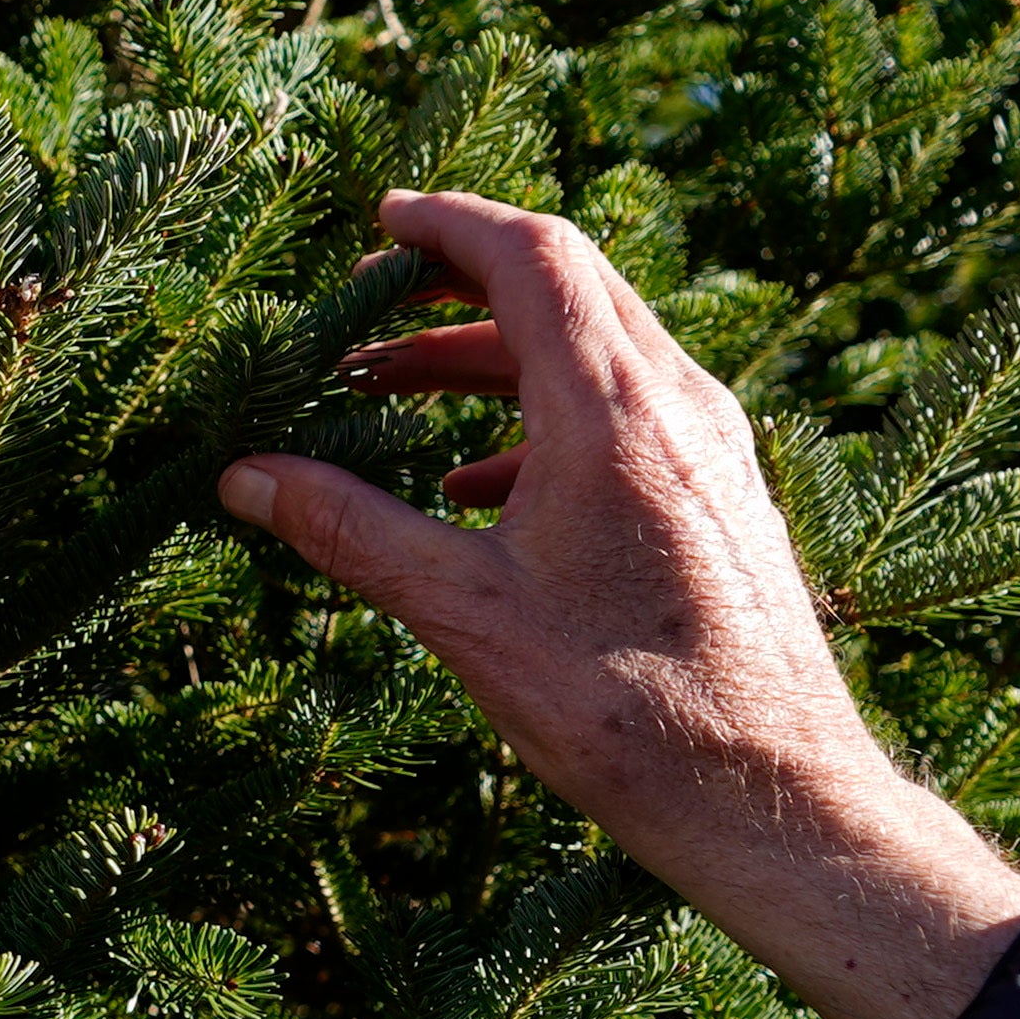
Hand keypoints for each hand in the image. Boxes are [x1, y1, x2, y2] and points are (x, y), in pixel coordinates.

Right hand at [214, 190, 1019, 1018]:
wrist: (774, 796)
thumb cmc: (625, 708)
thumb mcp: (466, 615)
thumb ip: (352, 531)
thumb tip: (245, 477)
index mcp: (614, 412)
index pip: (531, 256)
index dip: (450, 223)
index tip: (380, 222)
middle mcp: (679, 404)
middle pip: (568, 286)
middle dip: (460, 284)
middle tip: (371, 307)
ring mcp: (713, 446)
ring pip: (597, 351)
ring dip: (492, 357)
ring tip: (397, 396)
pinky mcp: (723, 495)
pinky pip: (628, 410)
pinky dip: (541, 414)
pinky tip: (481, 486)